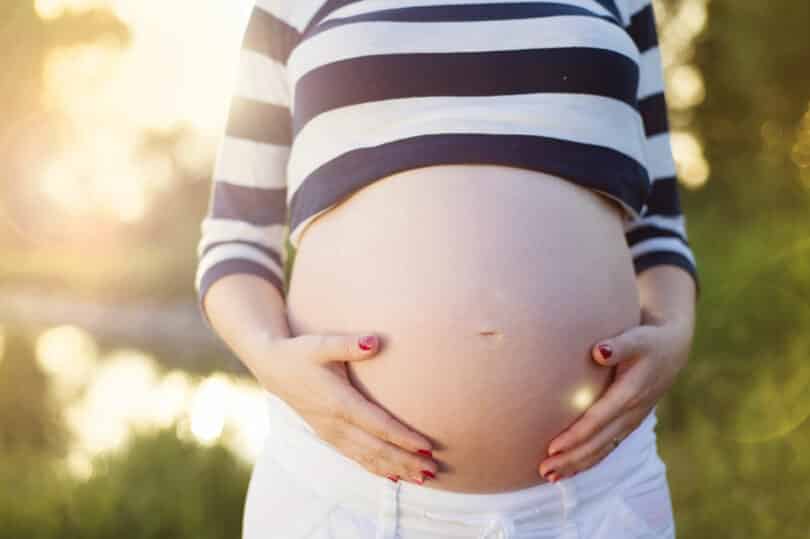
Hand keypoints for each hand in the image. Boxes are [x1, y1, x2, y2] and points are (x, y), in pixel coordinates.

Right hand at [255, 333, 438, 484]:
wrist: (273, 367)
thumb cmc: (301, 352)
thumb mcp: (322, 343)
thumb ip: (349, 344)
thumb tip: (375, 341)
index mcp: (339, 402)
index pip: (378, 425)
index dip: (403, 438)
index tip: (426, 447)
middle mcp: (335, 424)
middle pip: (376, 449)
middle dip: (406, 461)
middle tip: (434, 469)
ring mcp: (331, 433)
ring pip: (367, 458)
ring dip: (396, 469)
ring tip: (423, 478)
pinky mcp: (328, 435)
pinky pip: (356, 457)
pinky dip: (376, 469)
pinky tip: (395, 476)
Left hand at [537, 309, 693, 481]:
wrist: (673, 349)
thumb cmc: (649, 340)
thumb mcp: (637, 338)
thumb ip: (619, 345)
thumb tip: (599, 351)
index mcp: (630, 394)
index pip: (598, 420)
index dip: (576, 436)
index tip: (552, 447)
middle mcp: (631, 414)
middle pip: (598, 443)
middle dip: (571, 459)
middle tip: (544, 470)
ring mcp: (630, 422)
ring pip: (602, 450)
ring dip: (577, 465)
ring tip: (550, 476)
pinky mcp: (627, 424)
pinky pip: (607, 448)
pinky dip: (588, 460)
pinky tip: (568, 469)